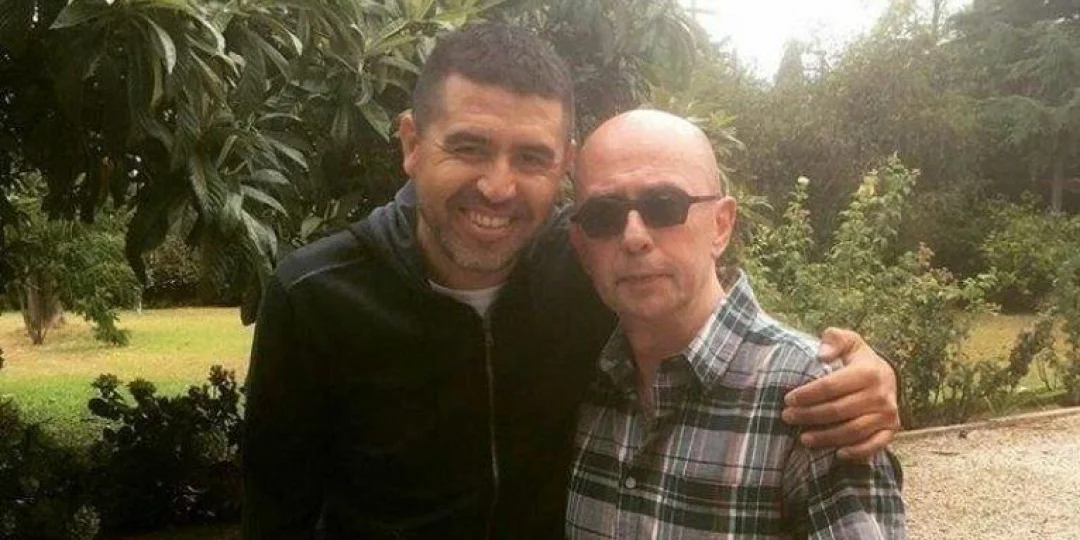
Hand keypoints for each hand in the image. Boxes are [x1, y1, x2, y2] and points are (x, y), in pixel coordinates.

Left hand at [782, 327, 900, 460]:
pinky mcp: (891, 430)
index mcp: (868, 372)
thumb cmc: (857, 360)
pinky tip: (837, 454)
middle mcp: (881, 394)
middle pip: (838, 410)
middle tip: (787, 417)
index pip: (831, 386)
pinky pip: (874, 446)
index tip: (788, 399)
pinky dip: (856, 452)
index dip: (807, 394)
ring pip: (852, 431)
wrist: (886, 376)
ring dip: (826, 437)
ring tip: (803, 438)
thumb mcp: (847, 341)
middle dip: (809, 416)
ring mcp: (888, 414)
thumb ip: (833, 340)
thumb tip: (822, 355)